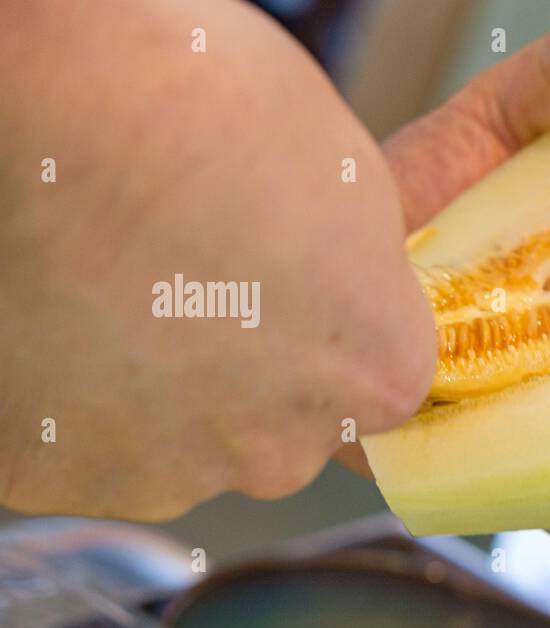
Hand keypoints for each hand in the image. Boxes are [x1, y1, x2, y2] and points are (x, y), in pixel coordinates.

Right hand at [0, 0, 434, 518]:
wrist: (53, 111)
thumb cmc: (204, 109)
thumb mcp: (344, 180)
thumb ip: (360, 274)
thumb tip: (348, 293)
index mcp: (375, 377)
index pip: (375, 382)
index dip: (326, 327)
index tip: (285, 283)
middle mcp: (287, 452)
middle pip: (278, 427)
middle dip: (243, 370)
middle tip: (185, 282)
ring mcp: (172, 474)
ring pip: (177, 444)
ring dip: (153, 389)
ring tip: (109, 292)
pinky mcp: (58, 474)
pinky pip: (79, 446)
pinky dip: (66, 401)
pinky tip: (53, 323)